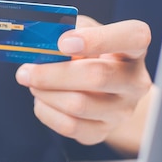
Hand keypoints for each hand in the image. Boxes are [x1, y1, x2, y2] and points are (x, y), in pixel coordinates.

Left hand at [15, 16, 151, 155]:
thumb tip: (41, 39)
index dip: (97, 39)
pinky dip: (45, 111)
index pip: (133, 37)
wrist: (101, 92)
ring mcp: (122, 111)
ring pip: (77, 105)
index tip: (64, 43)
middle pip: (96, 77)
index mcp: (134, 47)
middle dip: (51, 74)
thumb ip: (66, 28)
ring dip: (45, 92)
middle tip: (27, 71)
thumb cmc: (89, 55)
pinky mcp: (102, 132)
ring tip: (33, 83)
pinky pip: (68, 126)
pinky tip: (42, 100)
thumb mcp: (82, 32)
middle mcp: (135, 81)